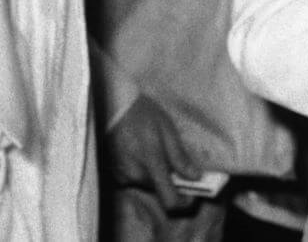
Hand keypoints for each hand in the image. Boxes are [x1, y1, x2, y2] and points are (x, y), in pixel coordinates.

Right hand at [107, 94, 201, 211]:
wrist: (112, 105)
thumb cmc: (142, 113)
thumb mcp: (166, 129)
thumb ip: (180, 156)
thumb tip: (194, 176)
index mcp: (151, 163)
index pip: (170, 200)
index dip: (184, 201)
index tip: (192, 194)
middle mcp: (135, 175)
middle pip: (160, 192)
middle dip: (170, 183)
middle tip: (176, 166)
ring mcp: (123, 176)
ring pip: (148, 186)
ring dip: (156, 177)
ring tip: (157, 153)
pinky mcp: (116, 174)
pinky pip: (136, 180)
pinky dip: (143, 172)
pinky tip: (143, 154)